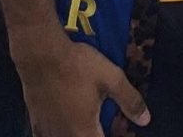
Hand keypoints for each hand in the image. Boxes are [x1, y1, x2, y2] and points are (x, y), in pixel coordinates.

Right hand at [16, 35, 149, 136]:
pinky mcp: (36, 123)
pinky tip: (64, 125)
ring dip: (79, 134)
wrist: (41, 54)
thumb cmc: (78, 66)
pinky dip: (58, 134)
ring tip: (87, 125)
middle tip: (102, 126)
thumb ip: (129, 100)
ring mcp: (48, 131)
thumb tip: (146, 120)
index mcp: (84, 131)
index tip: (119, 132)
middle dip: (94, 135)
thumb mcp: (111, 78)